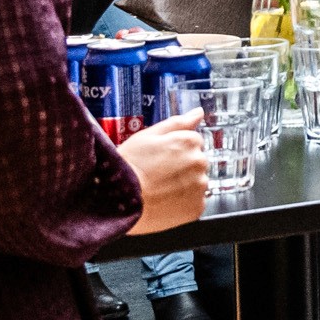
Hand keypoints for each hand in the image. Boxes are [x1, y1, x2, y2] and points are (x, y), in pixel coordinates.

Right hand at [118, 118, 213, 234]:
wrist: (119, 200)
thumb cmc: (129, 166)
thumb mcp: (148, 136)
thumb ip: (178, 123)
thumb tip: (198, 112)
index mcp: (189, 142)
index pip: (193, 141)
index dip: (175, 149)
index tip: (161, 158)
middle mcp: (200, 162)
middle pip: (197, 161)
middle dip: (182, 166)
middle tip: (158, 173)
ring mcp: (200, 186)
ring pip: (197, 181)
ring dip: (185, 184)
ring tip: (160, 188)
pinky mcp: (197, 207)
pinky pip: (194, 201)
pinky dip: (184, 202)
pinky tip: (165, 201)